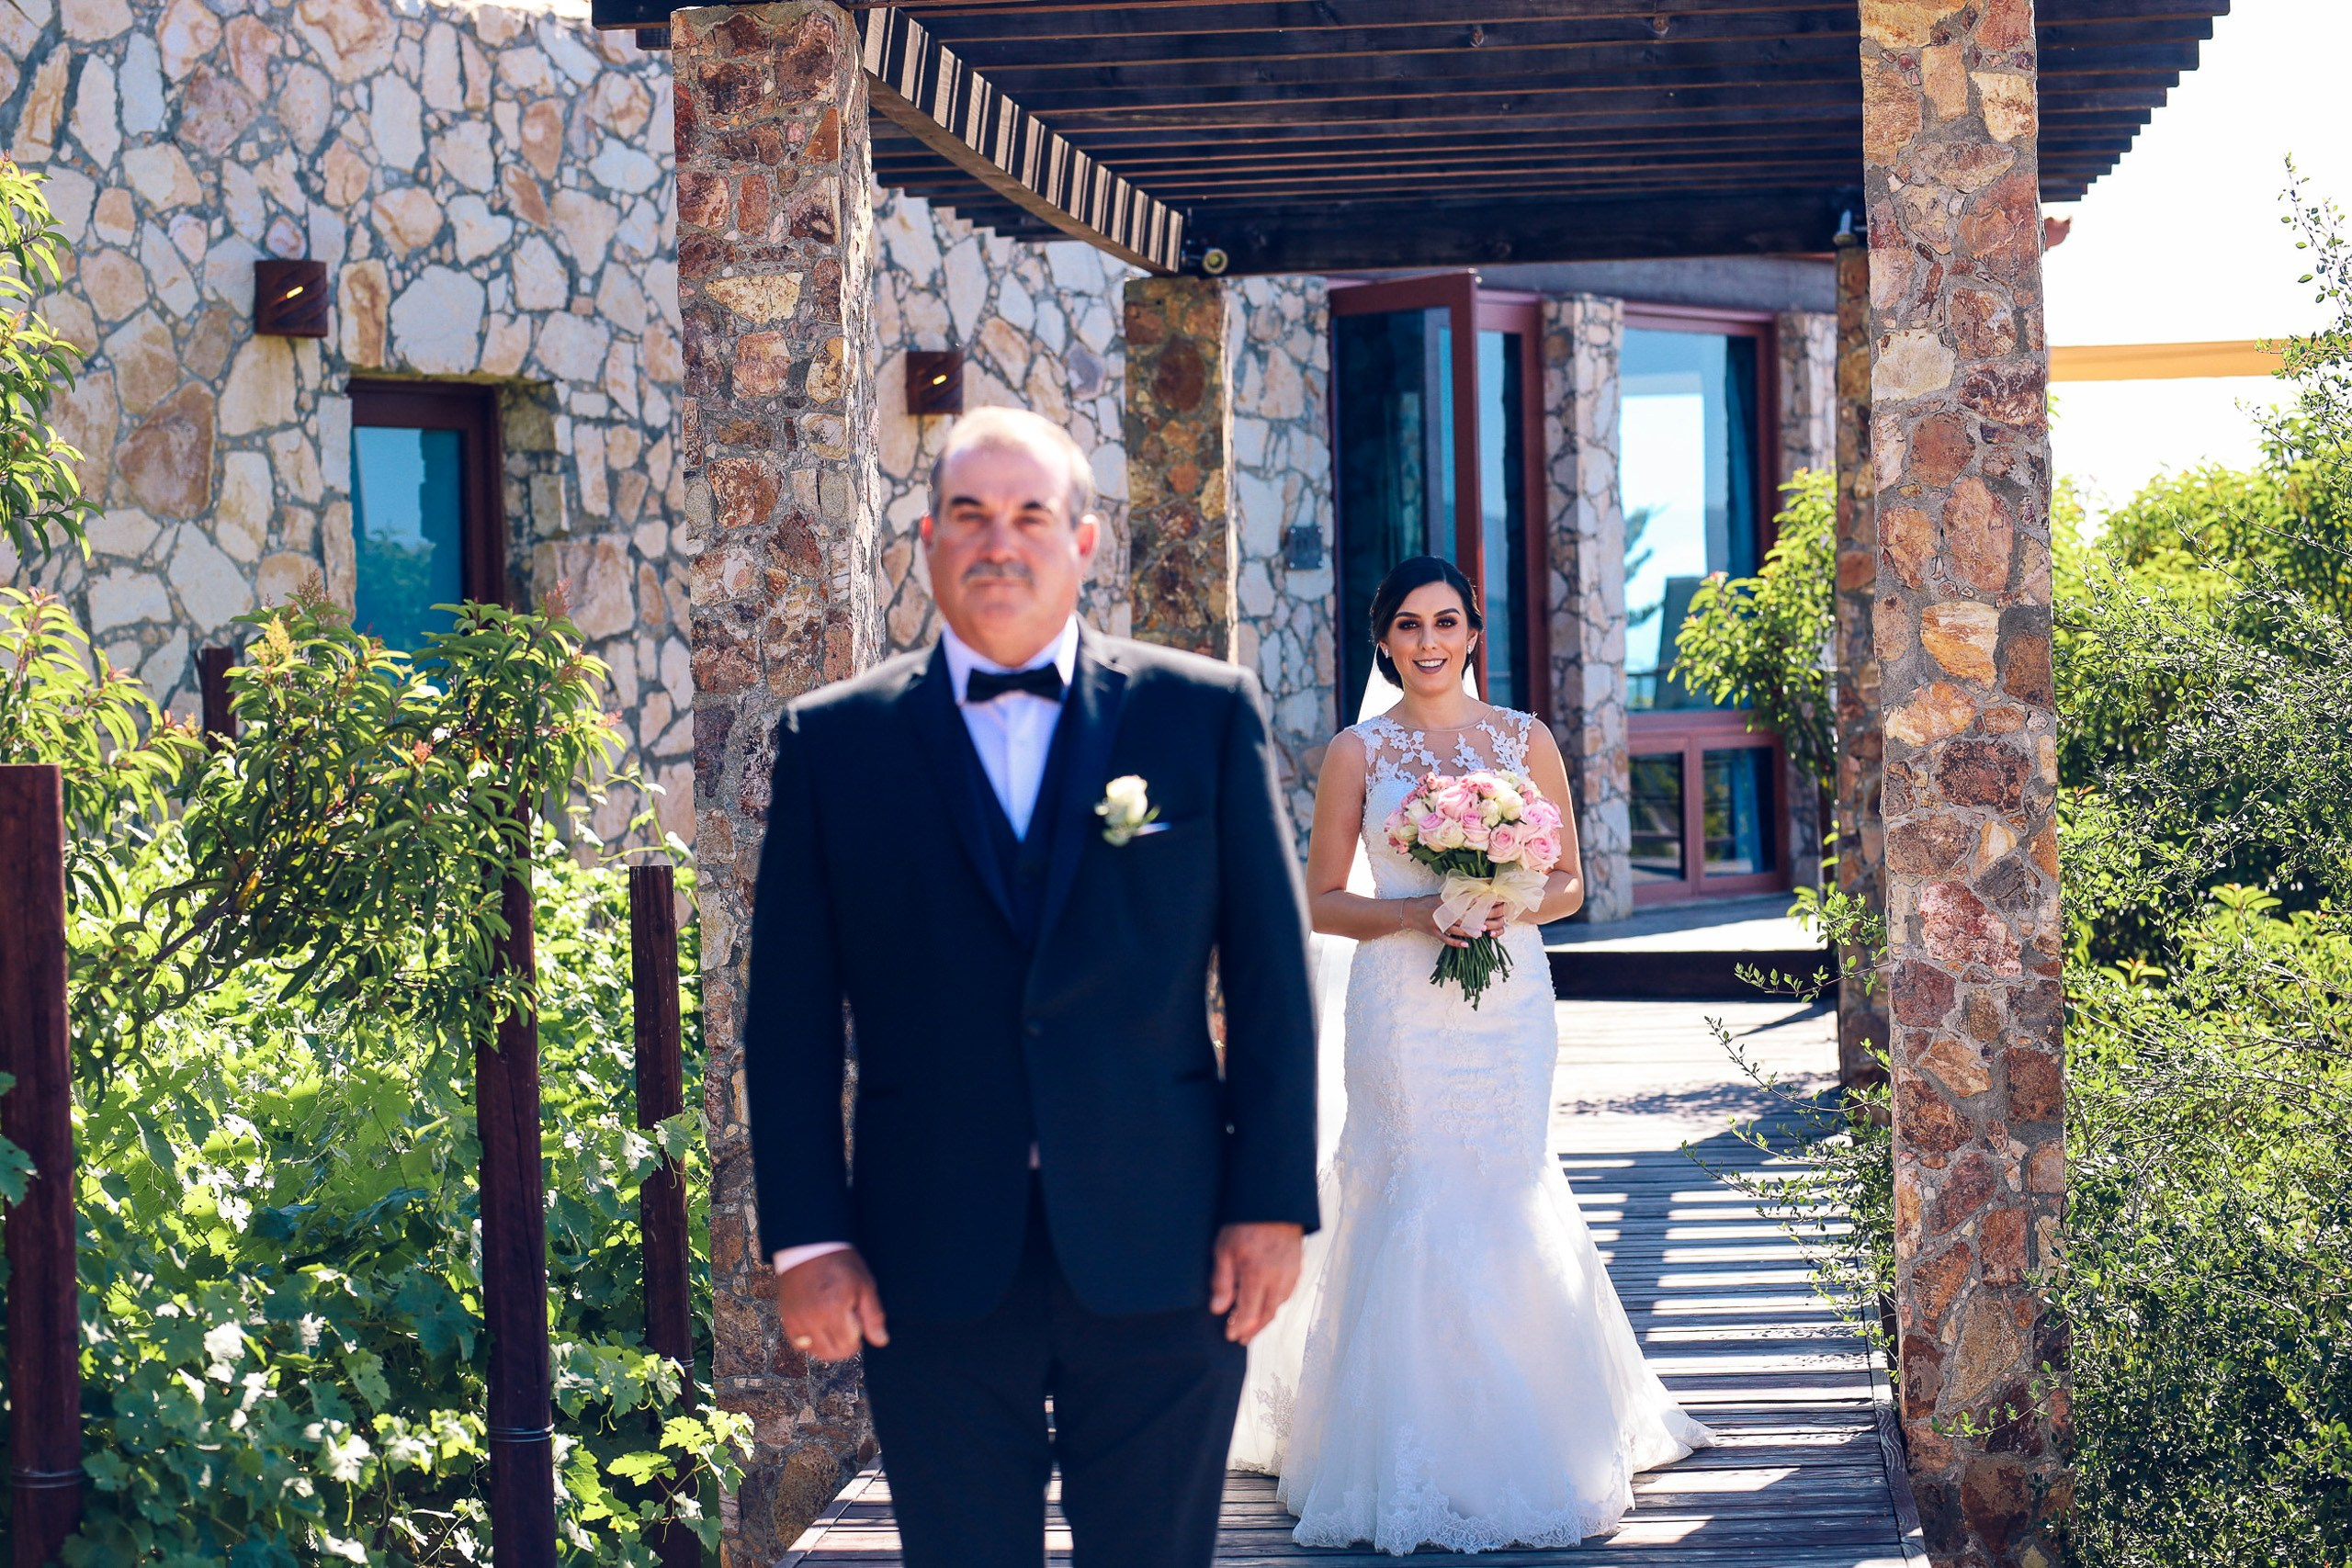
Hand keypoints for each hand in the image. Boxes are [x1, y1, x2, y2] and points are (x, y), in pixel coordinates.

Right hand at [775, 1248, 888, 1360]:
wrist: (808, 1247)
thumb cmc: (840, 1263)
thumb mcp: (864, 1285)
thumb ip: (873, 1316)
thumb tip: (880, 1341)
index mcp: (833, 1311)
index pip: (849, 1346)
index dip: (858, 1335)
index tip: (858, 1317)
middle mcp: (812, 1320)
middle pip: (832, 1353)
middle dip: (845, 1343)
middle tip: (848, 1321)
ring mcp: (797, 1321)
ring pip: (816, 1352)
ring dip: (828, 1344)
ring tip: (834, 1323)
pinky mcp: (787, 1319)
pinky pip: (800, 1344)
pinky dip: (811, 1341)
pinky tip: (819, 1326)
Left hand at [1210, 1222, 1303, 1343]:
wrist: (1274, 1202)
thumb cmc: (1245, 1223)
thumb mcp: (1224, 1248)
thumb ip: (1222, 1281)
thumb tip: (1218, 1309)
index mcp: (1257, 1275)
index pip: (1249, 1313)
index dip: (1239, 1328)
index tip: (1230, 1336)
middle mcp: (1277, 1279)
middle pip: (1267, 1315)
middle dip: (1253, 1330)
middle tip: (1241, 1338)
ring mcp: (1291, 1274)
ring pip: (1279, 1305)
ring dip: (1265, 1318)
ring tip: (1252, 1324)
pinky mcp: (1297, 1267)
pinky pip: (1287, 1293)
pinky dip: (1276, 1303)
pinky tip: (1267, 1303)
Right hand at [1406, 894, 1506, 945]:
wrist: (1409, 911)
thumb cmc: (1426, 902)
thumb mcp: (1439, 897)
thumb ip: (1453, 896)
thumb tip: (1470, 894)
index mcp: (1444, 902)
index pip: (1462, 903)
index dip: (1474, 905)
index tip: (1484, 906)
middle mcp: (1441, 912)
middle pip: (1460, 917)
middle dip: (1473, 921)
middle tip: (1486, 925)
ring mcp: (1437, 923)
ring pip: (1455, 929)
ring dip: (1467, 932)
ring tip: (1479, 935)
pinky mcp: (1433, 932)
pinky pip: (1446, 939)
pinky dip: (1456, 943)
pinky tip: (1466, 945)